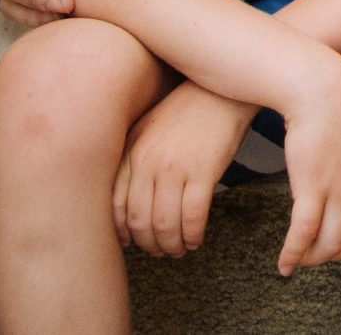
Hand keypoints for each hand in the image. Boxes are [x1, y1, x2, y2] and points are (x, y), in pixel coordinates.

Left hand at [114, 83, 255, 256]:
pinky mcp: (204, 170)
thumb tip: (130, 201)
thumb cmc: (189, 108)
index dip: (122, 231)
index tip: (131, 242)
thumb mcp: (151, 127)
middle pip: (139, 220)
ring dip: (171, 245)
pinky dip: (193, 235)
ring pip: (165, 224)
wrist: (224, 88)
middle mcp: (148, 161)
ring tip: (179, 249)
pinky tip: (196, 239)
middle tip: (160, 251)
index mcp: (132, 150)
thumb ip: (135, 158)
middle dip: (148, 244)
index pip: (115, 205)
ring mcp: (175, 167)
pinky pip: (193, 216)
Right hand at [276, 59, 340, 275]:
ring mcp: (339, 188)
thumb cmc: (335, 110)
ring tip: (295, 259)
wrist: (320, 86)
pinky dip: (293, 253)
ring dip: (310, 259)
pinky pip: (304, 233)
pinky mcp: (311, 185)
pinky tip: (283, 262)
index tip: (332, 247)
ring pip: (328, 244)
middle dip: (330, 258)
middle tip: (310, 257)